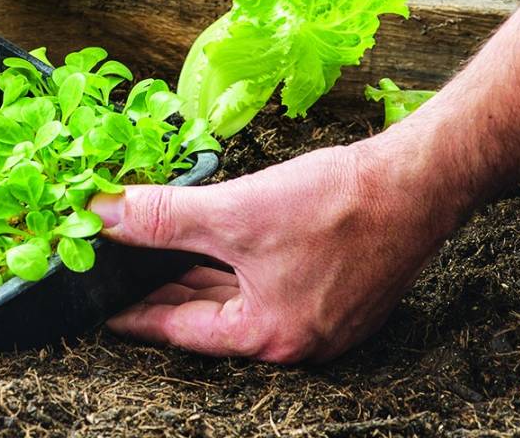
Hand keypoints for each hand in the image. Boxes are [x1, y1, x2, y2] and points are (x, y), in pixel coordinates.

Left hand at [89, 133, 461, 362]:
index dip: (135, 313)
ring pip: (240, 298)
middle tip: (119, 274)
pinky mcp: (338, 289)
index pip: (180, 330)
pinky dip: (234, 265)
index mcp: (269, 336)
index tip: (100, 305)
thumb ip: (163, 218)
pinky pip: (268, 284)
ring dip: (198, 275)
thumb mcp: (234, 212)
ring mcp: (322, 318)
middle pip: (209, 317)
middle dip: (163, 292)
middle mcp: (297, 339)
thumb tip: (103, 215)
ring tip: (153, 256)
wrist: (420, 180)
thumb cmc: (338, 205)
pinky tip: (212, 241)